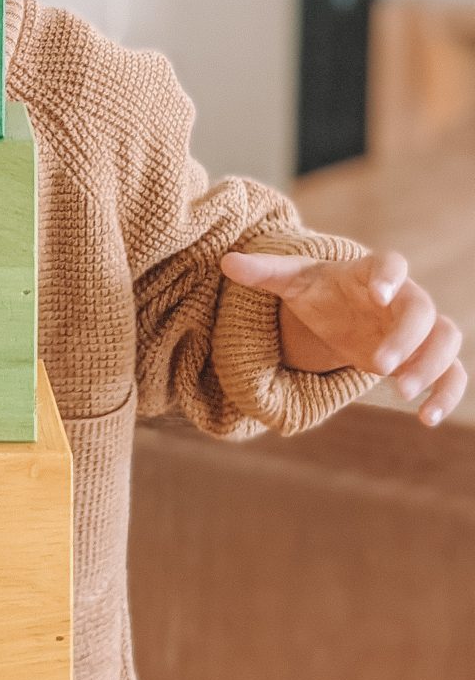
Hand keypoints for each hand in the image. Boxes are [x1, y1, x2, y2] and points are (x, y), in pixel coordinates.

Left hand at [218, 247, 466, 426]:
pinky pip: (453, 372)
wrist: (342, 313)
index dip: (389, 275)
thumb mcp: (292, 282)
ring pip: (446, 339)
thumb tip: (226, 261)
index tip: (378, 292)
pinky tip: (426, 418)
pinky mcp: (424, 357)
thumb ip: (264, 272)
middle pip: (423, 310)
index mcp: (372, 273)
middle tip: (380, 368)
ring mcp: (419, 329)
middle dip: (408, 338)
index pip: (392, 262)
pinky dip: (447, 393)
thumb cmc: (320, 293)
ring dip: (432, 366)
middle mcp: (403, 297)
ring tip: (401, 393)